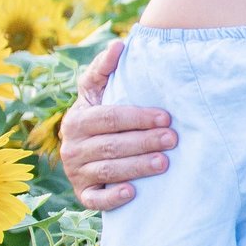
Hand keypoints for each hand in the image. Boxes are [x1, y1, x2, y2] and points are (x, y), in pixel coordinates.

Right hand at [56, 40, 175, 210]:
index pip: (109, 118)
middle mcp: (72, 147)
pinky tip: (132, 192)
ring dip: (136, 167)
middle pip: (111, 145)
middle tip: (173, 139)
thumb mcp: (98, 91)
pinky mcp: (83, 194)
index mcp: (77, 120)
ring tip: (164, 163)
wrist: (89, 151)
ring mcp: (76, 172)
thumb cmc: (102, 114)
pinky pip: (95, 200)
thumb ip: (105, 69)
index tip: (166, 116)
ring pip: (108, 170)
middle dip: (144, 142)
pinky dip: (112, 198)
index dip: (138, 117)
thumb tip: (118, 44)